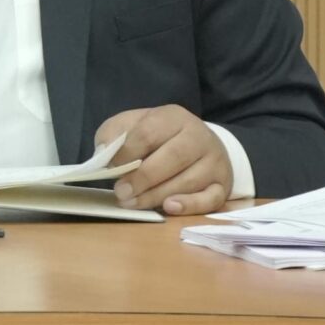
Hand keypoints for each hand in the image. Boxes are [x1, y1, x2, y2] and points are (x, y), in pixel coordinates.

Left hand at [95, 105, 232, 215]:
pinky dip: (189, 206)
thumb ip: (115, 133)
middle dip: (142, 178)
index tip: (110, 167)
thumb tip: (102, 152)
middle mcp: (198, 136)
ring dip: (156, 196)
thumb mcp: (135, 124)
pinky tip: (169, 207)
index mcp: (174, 117)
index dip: (127, 152)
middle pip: (172, 158)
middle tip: (121, 192)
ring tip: (133, 203)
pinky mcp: (222, 185)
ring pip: (187, 181)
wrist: (200, 143)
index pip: (149, 132)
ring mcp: (214, 162)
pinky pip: (209, 199)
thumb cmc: (160, 136)